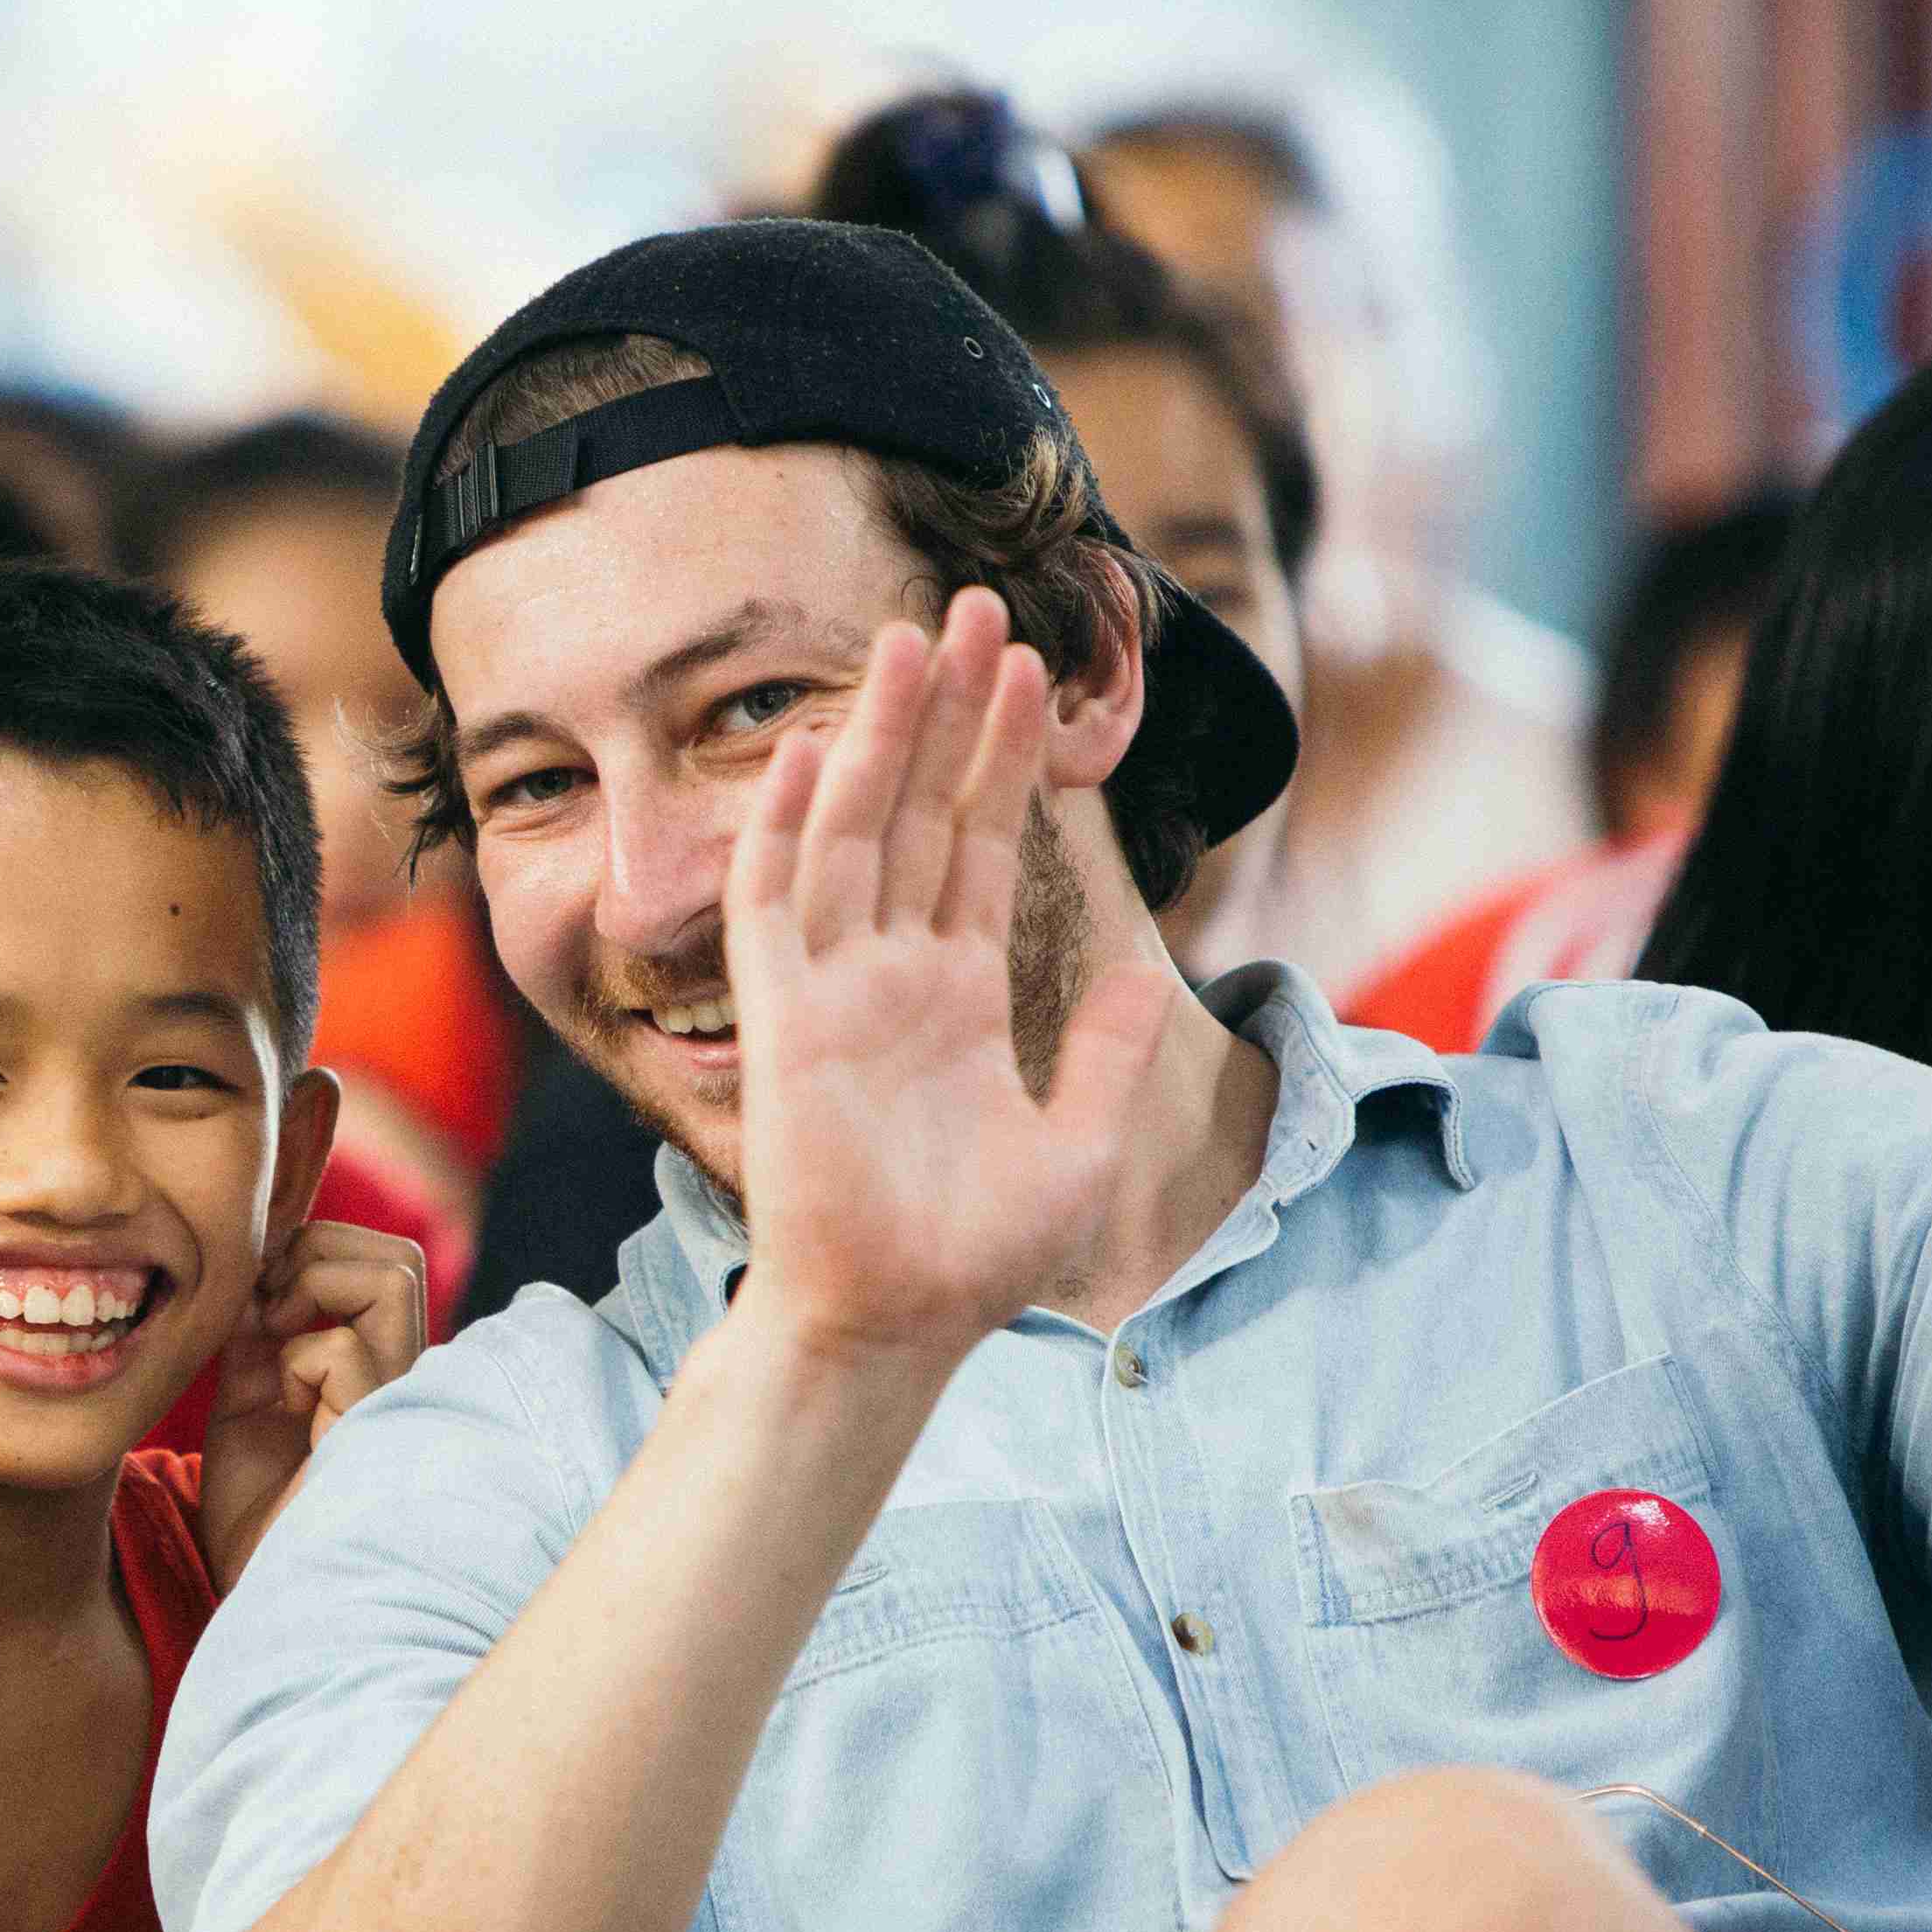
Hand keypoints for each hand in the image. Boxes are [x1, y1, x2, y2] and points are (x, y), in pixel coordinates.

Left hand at [198, 1218, 429, 1586]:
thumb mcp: (245, 1406)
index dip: (306, 1254)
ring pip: (392, 1277)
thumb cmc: (258, 1516)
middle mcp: (398, 1375)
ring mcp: (398, 1396)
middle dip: (317, 1250)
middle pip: (396, 1257)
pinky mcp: (380, 1425)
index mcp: (369, 1365)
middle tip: (265, 1303)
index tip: (251, 1297)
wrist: (258, 1589)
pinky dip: (296, 1359)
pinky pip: (341, 1349)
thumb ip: (254, 1342)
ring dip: (315, 1282)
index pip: (372, 1264)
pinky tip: (282, 1406)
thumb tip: (249, 1277)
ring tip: (274, 1334)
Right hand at [725, 588, 1180, 1371]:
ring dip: (874, 737)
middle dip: (946, 710)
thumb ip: (1111, 1050)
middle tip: (973, 605)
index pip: (982, 845)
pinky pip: (775, 906)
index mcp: (957, 996)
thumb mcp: (1081, 1143)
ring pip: (852, 832)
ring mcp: (833, 991)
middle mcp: (891, 975)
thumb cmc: (975, 1257)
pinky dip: (784, 829)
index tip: (1029, 667)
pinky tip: (806, 751)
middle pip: (919, 811)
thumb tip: (1156, 971)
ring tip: (909, 638)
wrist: (897, 1325)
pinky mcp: (784, 1022)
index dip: (1004, 756)